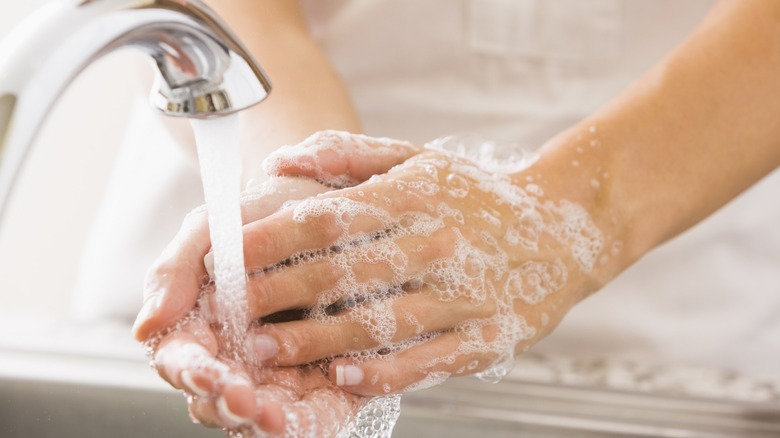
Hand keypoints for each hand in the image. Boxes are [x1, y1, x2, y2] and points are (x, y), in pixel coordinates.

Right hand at [133, 176, 367, 434]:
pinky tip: (309, 423)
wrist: (318, 205)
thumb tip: (145, 328)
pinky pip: (312, 414)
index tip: (210, 375)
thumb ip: (175, 269)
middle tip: (247, 403)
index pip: (183, 362)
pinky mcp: (321, 379)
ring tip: (275, 419)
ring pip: (258, 415)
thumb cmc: (257, 217)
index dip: (194, 373)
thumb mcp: (213, 227)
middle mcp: (233, 357)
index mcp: (197, 327)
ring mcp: (275, 371)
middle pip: (217, 400)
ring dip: (263, 423)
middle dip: (228, 406)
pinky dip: (310, 423)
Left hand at [247, 131, 608, 394]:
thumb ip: (348, 156)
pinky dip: (385, 371)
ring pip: (381, 323)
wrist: (565, 229)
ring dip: (319, 341)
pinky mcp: (489, 336)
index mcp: (415, 197)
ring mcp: (466, 293)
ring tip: (268, 352)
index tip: (226, 255)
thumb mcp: (418, 160)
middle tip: (232, 316)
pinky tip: (344, 376)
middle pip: (346, 274)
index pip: (330, 216)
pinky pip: (429, 359)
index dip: (272, 238)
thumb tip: (281, 161)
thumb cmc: (476, 196)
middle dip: (282, 296)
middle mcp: (438, 243)